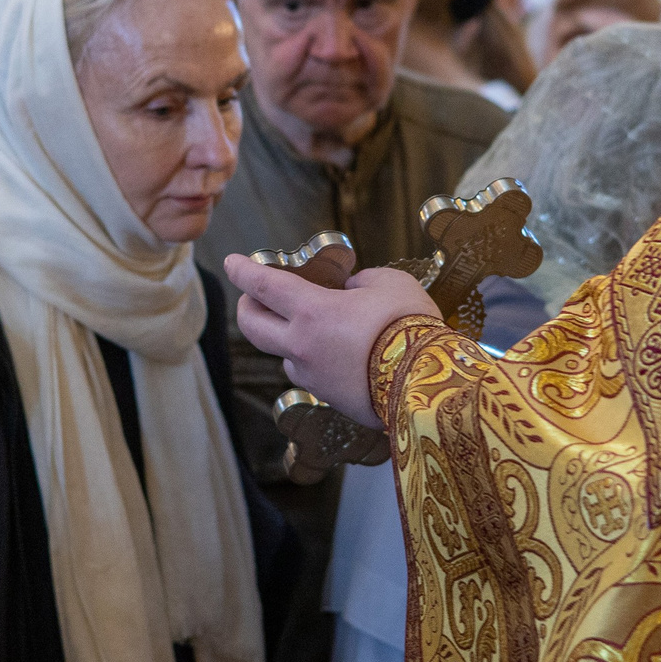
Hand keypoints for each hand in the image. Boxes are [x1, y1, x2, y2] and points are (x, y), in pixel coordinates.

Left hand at [225, 257, 439, 428]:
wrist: (428, 382)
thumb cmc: (410, 325)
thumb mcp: (388, 284)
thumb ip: (362, 281)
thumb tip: (352, 288)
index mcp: (312, 311)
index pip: (263, 286)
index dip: (243, 271)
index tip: (232, 263)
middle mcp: (301, 346)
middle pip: (252, 327)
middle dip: (246, 307)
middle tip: (253, 297)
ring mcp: (312, 376)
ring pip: (282, 354)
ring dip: (286, 338)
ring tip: (312, 327)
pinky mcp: (329, 398)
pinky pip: (310, 374)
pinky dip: (314, 360)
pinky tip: (337, 354)